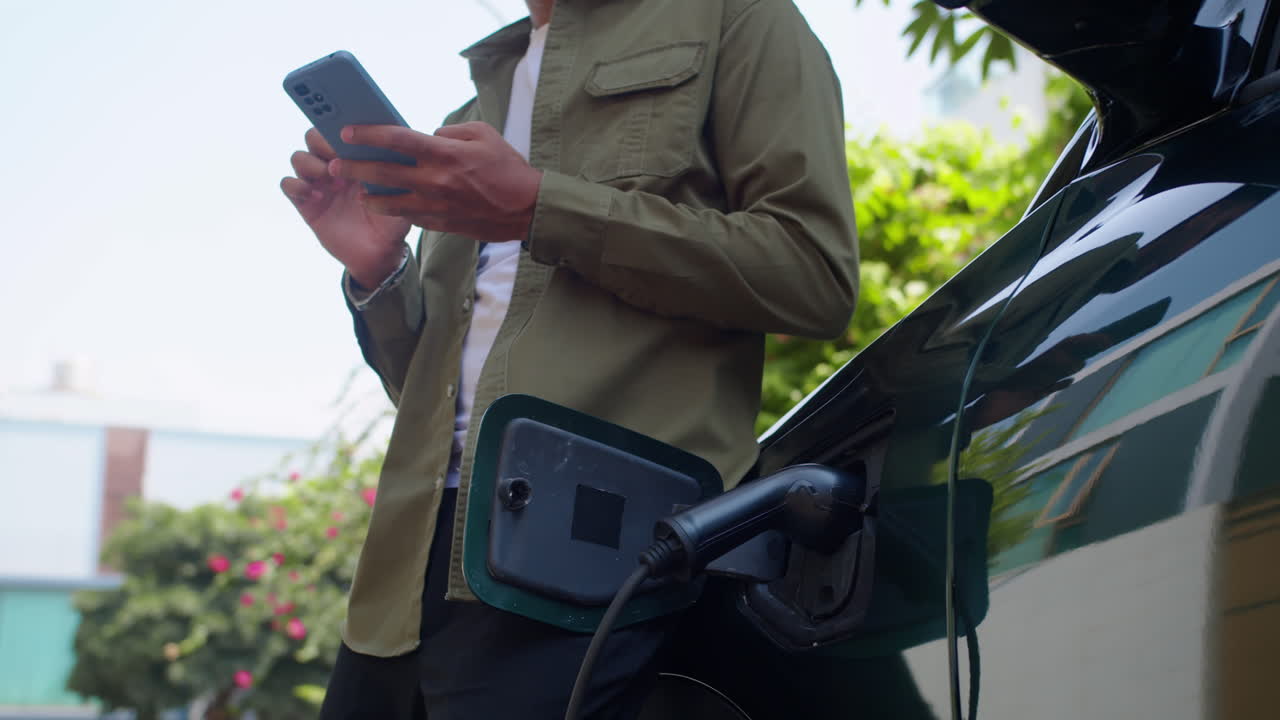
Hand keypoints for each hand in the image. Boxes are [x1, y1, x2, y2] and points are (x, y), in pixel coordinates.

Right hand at [280, 128, 410, 287]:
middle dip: (321, 141)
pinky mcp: (306, 203)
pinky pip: (288, 184)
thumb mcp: (401, 198)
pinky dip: (296, 185)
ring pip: (298, 157)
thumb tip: (393, 152)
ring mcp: (319, 183)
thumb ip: (395, 176)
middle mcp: (335, 166)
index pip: (340, 129)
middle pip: (314, 137)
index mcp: (357, 158)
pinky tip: (317, 197)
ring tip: (328, 178)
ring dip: (310, 163)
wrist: (379, 254)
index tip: (347, 132)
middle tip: (336, 156)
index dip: (339, 124)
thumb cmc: (392, 222)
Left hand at [327, 122, 543, 242]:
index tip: (347, 132)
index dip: (368, 134)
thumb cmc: (508, 168)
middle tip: (333, 165)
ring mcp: (437, 205)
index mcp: (444, 154)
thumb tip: (427, 136)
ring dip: (370, 196)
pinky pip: (412, 216)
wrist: (528, 209)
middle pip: (383, 172)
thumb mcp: (483, 135)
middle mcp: (435, 180)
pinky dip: (399, 210)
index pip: (397, 139)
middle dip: (353, 168)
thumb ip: (450, 133)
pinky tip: (390, 206)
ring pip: (391, 201)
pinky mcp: (442, 224)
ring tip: (359, 193)